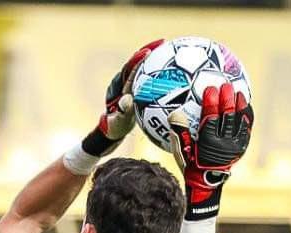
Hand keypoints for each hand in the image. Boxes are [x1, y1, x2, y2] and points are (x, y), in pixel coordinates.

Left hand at [80, 40, 164, 157]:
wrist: (113, 131)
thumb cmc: (114, 128)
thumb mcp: (118, 122)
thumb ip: (122, 112)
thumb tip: (127, 100)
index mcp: (119, 86)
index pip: (129, 69)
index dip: (138, 59)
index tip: (148, 51)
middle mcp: (125, 82)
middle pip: (139, 63)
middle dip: (150, 51)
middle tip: (163, 43)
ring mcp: (133, 85)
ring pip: (147, 69)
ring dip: (158, 60)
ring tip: (173, 51)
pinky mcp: (140, 90)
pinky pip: (152, 79)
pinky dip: (162, 74)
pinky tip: (178, 73)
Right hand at [169, 82, 252, 220]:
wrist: (206, 183)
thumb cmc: (190, 164)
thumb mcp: (181, 152)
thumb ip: (179, 134)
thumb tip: (174, 115)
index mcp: (209, 144)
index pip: (211, 119)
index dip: (211, 103)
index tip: (210, 89)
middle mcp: (224, 145)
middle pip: (228, 117)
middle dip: (227, 99)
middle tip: (225, 85)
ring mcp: (235, 146)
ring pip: (240, 122)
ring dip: (239, 106)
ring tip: (238, 92)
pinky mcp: (241, 147)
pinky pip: (246, 129)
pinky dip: (246, 116)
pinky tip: (245, 104)